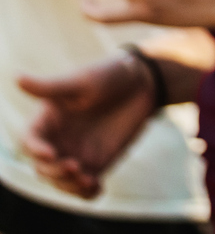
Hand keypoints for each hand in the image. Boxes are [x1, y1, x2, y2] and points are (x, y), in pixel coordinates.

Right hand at [18, 55, 155, 199]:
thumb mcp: (82, 81)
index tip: (51, 153)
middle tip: (76, 167)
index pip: (29, 141)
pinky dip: (87, 193)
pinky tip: (97, 189)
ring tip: (88, 181)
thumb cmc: (110, 75)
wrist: (144, 83)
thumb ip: (50, 87)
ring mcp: (75, 153)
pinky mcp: (96, 163)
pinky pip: (84, 186)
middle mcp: (57, 140)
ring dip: (69, 186)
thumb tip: (16, 78)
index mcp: (47, 120)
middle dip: (54, 172)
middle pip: (42, 167)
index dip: (35, 150)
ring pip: (61, 181)